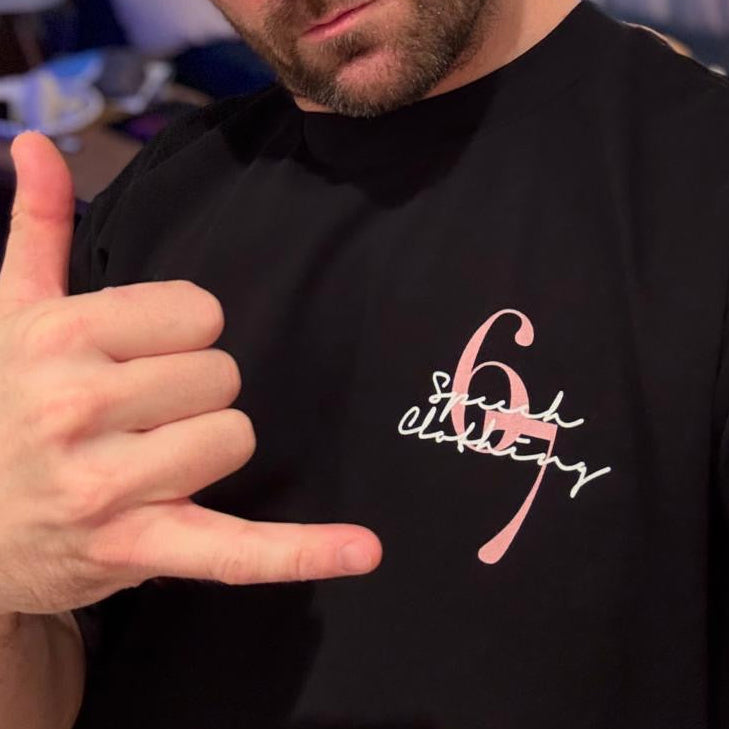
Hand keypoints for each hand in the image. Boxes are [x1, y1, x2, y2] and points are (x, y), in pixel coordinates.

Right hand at [0, 132, 380, 615]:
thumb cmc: (1, 406)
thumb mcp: (7, 315)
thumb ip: (32, 227)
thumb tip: (33, 142)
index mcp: (59, 338)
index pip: (199, 313)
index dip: (181, 333)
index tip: (143, 356)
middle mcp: (79, 408)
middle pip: (222, 375)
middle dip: (192, 391)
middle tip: (138, 415)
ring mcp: (108, 486)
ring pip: (235, 438)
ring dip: (204, 446)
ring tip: (146, 460)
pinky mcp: (138, 548)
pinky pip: (240, 551)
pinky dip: (304, 553)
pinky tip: (366, 553)